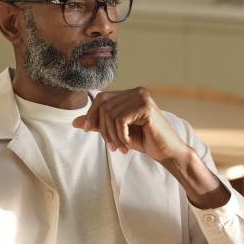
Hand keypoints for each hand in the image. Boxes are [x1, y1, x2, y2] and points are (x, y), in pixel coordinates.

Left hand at [73, 88, 230, 208]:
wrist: (167, 151)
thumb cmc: (146, 141)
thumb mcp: (118, 132)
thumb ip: (99, 124)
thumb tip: (75, 122)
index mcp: (130, 94)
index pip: (102, 98)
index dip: (91, 114)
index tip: (87, 130)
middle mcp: (136, 91)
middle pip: (104, 106)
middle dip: (103, 129)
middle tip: (112, 146)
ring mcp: (142, 97)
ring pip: (110, 115)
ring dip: (113, 136)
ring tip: (121, 148)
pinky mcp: (145, 107)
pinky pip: (120, 120)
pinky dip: (121, 135)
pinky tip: (129, 144)